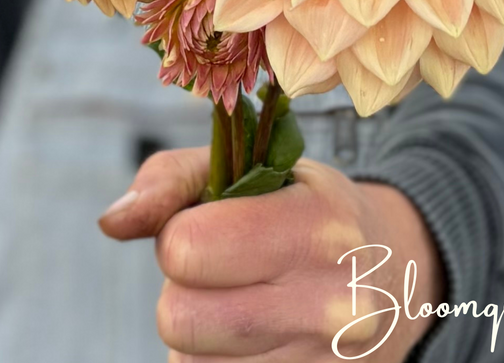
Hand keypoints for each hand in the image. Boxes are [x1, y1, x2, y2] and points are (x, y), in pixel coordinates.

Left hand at [99, 147, 444, 361]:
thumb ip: (173, 179)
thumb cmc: (304, 209)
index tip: (209, 226)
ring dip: (199, 333)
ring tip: (245, 300)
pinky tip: (256, 337)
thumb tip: (112, 220)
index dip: (180, 234)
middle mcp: (335, 305)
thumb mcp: (255, 167)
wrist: (391, 276)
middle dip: (183, 289)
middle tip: (225, 269)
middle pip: (178, 319)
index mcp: (320, 226)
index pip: (187, 249)